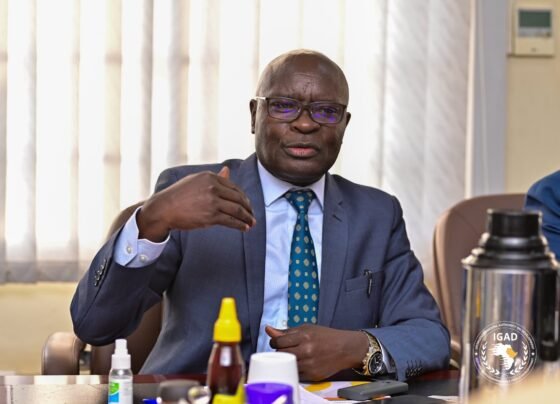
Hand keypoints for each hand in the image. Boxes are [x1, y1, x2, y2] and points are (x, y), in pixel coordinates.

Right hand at [137, 166, 255, 240]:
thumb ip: (214, 178)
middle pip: (238, 198)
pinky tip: (244, 228)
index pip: (234, 187)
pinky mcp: (211, 216)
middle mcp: (213, 188)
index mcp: (210, 177)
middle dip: (248, 208)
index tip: (247, 204)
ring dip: (247, 218)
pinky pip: (231, 221)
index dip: (243, 197)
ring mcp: (212, 202)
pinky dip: (240, 225)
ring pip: (237, 210)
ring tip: (251, 223)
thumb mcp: (196, 181)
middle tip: (252, 215)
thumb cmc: (179, 195)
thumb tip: (227, 170)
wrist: (164, 209)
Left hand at [265, 324, 368, 380]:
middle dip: (279, 351)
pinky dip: (295, 368)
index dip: (274, 342)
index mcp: (304, 336)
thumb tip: (268, 329)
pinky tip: (300, 363)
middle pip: (280, 353)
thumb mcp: (307, 328)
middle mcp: (306, 350)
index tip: (277, 342)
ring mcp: (309, 364)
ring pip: (287, 365)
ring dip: (286, 360)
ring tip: (293, 355)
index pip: (278, 341)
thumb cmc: (325, 336)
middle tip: (284, 349)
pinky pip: (296, 373)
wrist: (345, 349)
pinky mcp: (312, 375)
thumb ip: (287, 331)